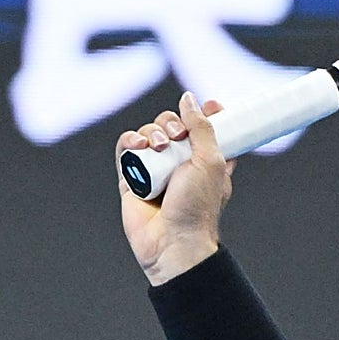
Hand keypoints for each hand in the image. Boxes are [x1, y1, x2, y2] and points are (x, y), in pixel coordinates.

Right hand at [116, 92, 235, 285]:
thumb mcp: (210, 161)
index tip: (211, 106)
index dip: (206, 114)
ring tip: (160, 146)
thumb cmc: (197, 206)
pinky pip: (127, 147)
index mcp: (207, 160)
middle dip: (173, 122)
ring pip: (149, 133)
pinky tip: (138, 143)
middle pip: (173, 125)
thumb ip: (202, 128)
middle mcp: (181, 162)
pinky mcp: (131, 175)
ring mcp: (155, 168)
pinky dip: (131, 139)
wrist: (172, 240)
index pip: (205, 129)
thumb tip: (190, 98)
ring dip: (153, 131)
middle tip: (177, 135)